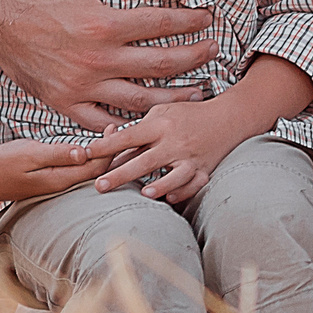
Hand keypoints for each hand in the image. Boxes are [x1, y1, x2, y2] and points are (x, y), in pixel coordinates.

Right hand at [0, 0, 218, 129]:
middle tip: (213, 52)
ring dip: (172, 99)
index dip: (191, 22)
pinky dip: (126, 126)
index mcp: (102, 23)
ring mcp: (78, 86)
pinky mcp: (62, 102)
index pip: (161, 25)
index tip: (209, 19)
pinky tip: (147, 121)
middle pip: (159, 66)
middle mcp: (94, 60)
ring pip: (138, 100)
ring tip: (197, 93)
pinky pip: (101, 122)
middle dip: (193, 59)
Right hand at [0, 137, 112, 203]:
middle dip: (110, 151)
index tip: (114, 127)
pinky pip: (77, 169)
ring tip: (111, 135)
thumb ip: (58, 154)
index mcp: (61, 179)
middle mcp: (63, 184)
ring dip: (100, 154)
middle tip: (118, 128)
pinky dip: (88, 157)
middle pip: (97, 170)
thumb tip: (84, 154)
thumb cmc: (5, 162)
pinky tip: (91, 146)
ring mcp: (58, 183)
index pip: (96, 167)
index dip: (109, 148)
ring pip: (88, 171)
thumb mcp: (31, 154)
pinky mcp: (52, 179)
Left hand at [88, 96, 247, 204]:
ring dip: (160, 184)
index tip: (85, 154)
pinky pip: (194, 184)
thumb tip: (109, 149)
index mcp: (160, 125)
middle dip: (121, 174)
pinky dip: (183, 191)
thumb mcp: (161, 114)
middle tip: (99, 186)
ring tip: (143, 194)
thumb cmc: (187, 115)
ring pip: (174, 174)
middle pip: (145, 160)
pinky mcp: (204, 169)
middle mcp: (175, 141)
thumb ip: (137, 132)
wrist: (227, 118)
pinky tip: (170, 198)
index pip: (127, 136)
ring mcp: (190, 157)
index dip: (105, 145)